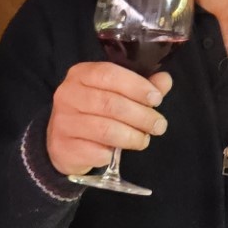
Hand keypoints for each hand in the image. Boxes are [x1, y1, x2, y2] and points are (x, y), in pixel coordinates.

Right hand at [45, 63, 170, 175]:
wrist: (62, 143)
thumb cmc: (93, 113)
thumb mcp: (114, 94)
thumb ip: (140, 87)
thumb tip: (165, 80)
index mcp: (81, 74)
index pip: (109, 74)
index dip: (136, 86)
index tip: (156, 99)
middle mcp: (67, 94)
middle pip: (110, 103)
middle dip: (141, 115)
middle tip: (159, 125)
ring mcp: (63, 122)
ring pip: (106, 129)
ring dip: (132, 136)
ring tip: (144, 139)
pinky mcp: (64, 147)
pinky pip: (96, 151)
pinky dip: (113, 154)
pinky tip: (118, 152)